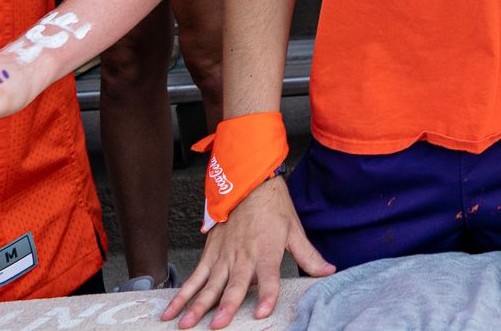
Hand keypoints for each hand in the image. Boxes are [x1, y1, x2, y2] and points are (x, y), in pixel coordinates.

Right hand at [161, 177, 333, 327]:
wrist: (251, 184)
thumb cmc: (274, 208)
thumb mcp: (295, 231)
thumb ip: (309, 256)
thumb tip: (328, 272)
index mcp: (266, 251)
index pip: (269, 278)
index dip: (267, 295)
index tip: (261, 312)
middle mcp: (243, 256)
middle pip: (234, 284)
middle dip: (225, 306)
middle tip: (218, 324)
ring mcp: (223, 256)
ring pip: (209, 284)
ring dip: (197, 305)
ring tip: (186, 324)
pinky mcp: (210, 253)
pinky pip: (194, 276)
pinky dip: (182, 294)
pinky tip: (172, 310)